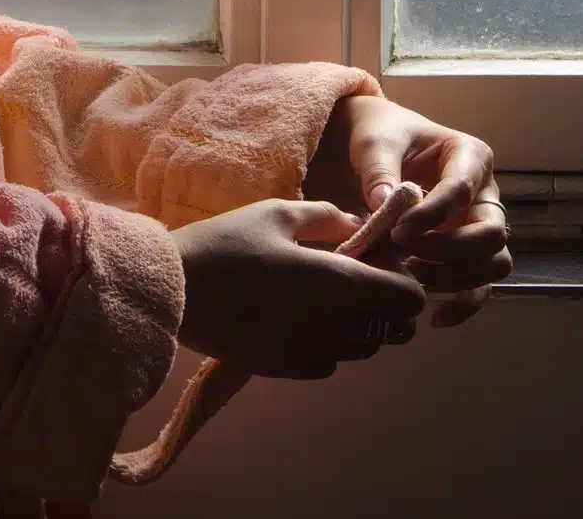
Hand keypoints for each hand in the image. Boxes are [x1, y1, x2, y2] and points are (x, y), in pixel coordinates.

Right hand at [171, 200, 426, 378]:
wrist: (174, 292)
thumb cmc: (227, 243)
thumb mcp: (279, 213)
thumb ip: (329, 217)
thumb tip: (358, 225)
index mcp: (338, 282)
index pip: (408, 299)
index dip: (404, 279)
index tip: (382, 261)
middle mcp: (333, 325)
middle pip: (393, 329)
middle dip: (387, 305)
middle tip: (359, 278)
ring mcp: (309, 353)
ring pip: (362, 350)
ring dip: (360, 326)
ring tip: (329, 298)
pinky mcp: (285, 369)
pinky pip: (328, 363)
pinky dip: (329, 345)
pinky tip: (302, 319)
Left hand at [305, 95, 512, 325]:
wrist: (378, 146)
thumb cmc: (381, 136)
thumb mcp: (376, 141)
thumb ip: (379, 168)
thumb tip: (385, 203)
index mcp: (470, 156)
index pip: (461, 190)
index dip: (432, 215)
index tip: (398, 232)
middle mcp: (485, 193)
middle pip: (492, 232)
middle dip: (451, 250)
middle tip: (408, 255)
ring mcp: (479, 224)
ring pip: (494, 263)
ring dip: (459, 278)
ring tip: (414, 277)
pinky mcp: (467, 252)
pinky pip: (481, 285)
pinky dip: (464, 304)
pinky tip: (434, 317)